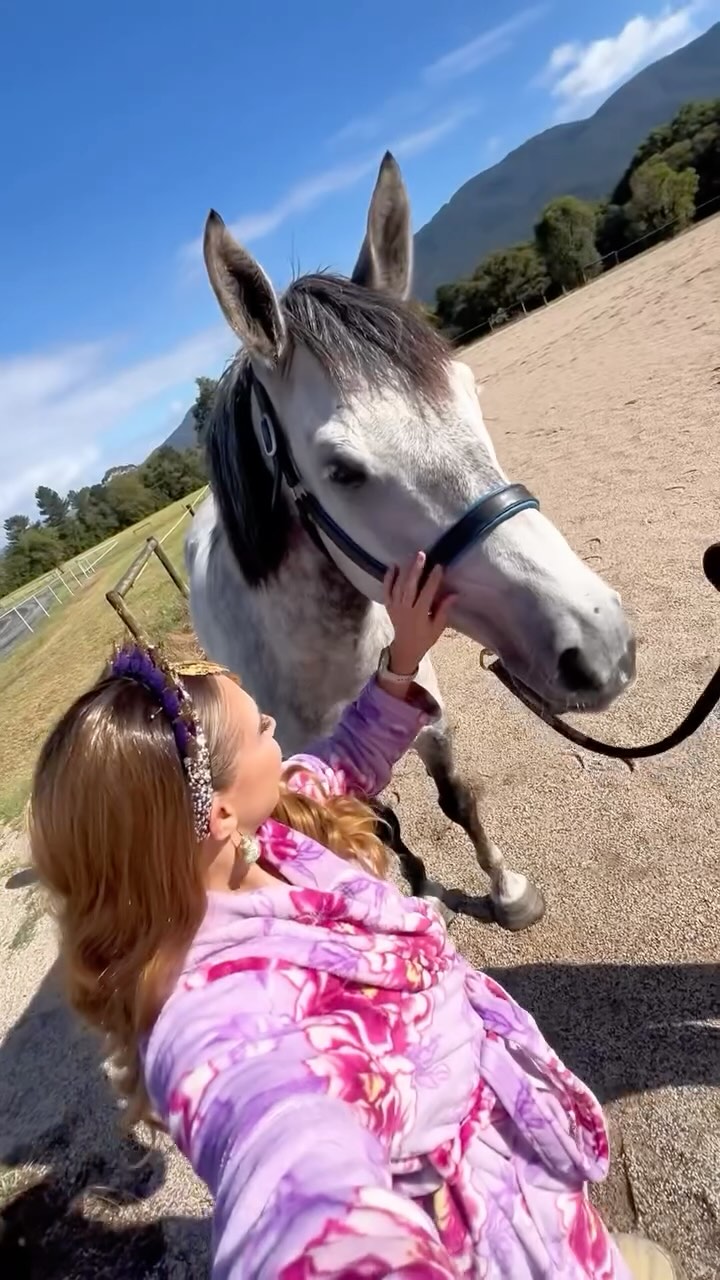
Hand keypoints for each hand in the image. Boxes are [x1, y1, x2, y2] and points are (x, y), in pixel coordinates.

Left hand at [383, 553, 455, 676]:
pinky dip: (388, 578)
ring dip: (404, 570)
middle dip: (416, 570)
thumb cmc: (425, 637)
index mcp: (419, 615)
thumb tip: (454, 594)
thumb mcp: (438, 627)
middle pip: (410, 587)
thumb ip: (444, 610)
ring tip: (410, 557)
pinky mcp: (388, 606)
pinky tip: (393, 566)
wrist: (405, 648)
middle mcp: (405, 609)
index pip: (426, 594)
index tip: (439, 566)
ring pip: (398, 586)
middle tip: (422, 555)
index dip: (433, 580)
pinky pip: (386, 591)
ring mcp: (395, 607)